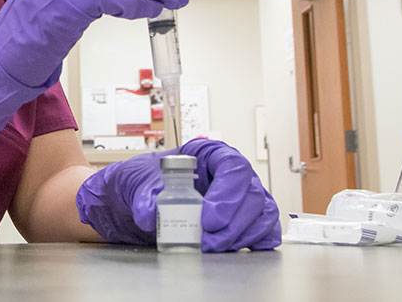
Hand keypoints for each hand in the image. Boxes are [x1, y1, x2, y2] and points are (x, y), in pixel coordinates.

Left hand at [75, 138, 281, 251]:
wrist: (137, 200)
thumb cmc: (143, 180)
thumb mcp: (137, 180)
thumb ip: (144, 194)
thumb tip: (150, 212)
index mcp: (209, 153)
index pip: (233, 167)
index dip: (227, 194)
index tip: (208, 219)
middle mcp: (231, 174)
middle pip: (252, 193)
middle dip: (234, 222)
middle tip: (210, 242)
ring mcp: (241, 196)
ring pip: (261, 213)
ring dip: (243, 235)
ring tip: (214, 248)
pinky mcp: (244, 219)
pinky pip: (264, 229)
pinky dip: (255, 241)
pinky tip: (236, 249)